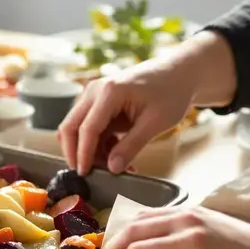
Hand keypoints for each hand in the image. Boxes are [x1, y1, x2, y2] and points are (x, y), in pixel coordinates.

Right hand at [57, 31, 236, 173]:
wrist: (179, 73)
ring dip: (90, 150)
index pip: (87, 128)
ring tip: (115, 167)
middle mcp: (95, 90)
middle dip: (76, 153)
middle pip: (70, 126)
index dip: (83, 154)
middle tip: (88, 174)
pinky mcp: (99, 102)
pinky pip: (90, 127)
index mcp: (109, 91)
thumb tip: (112, 168)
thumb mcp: (155, 123)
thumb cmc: (171, 92)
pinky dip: (98, 144)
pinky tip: (117, 155)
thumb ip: (131, 146)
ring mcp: (95, 95)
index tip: (84, 174)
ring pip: (77, 128)